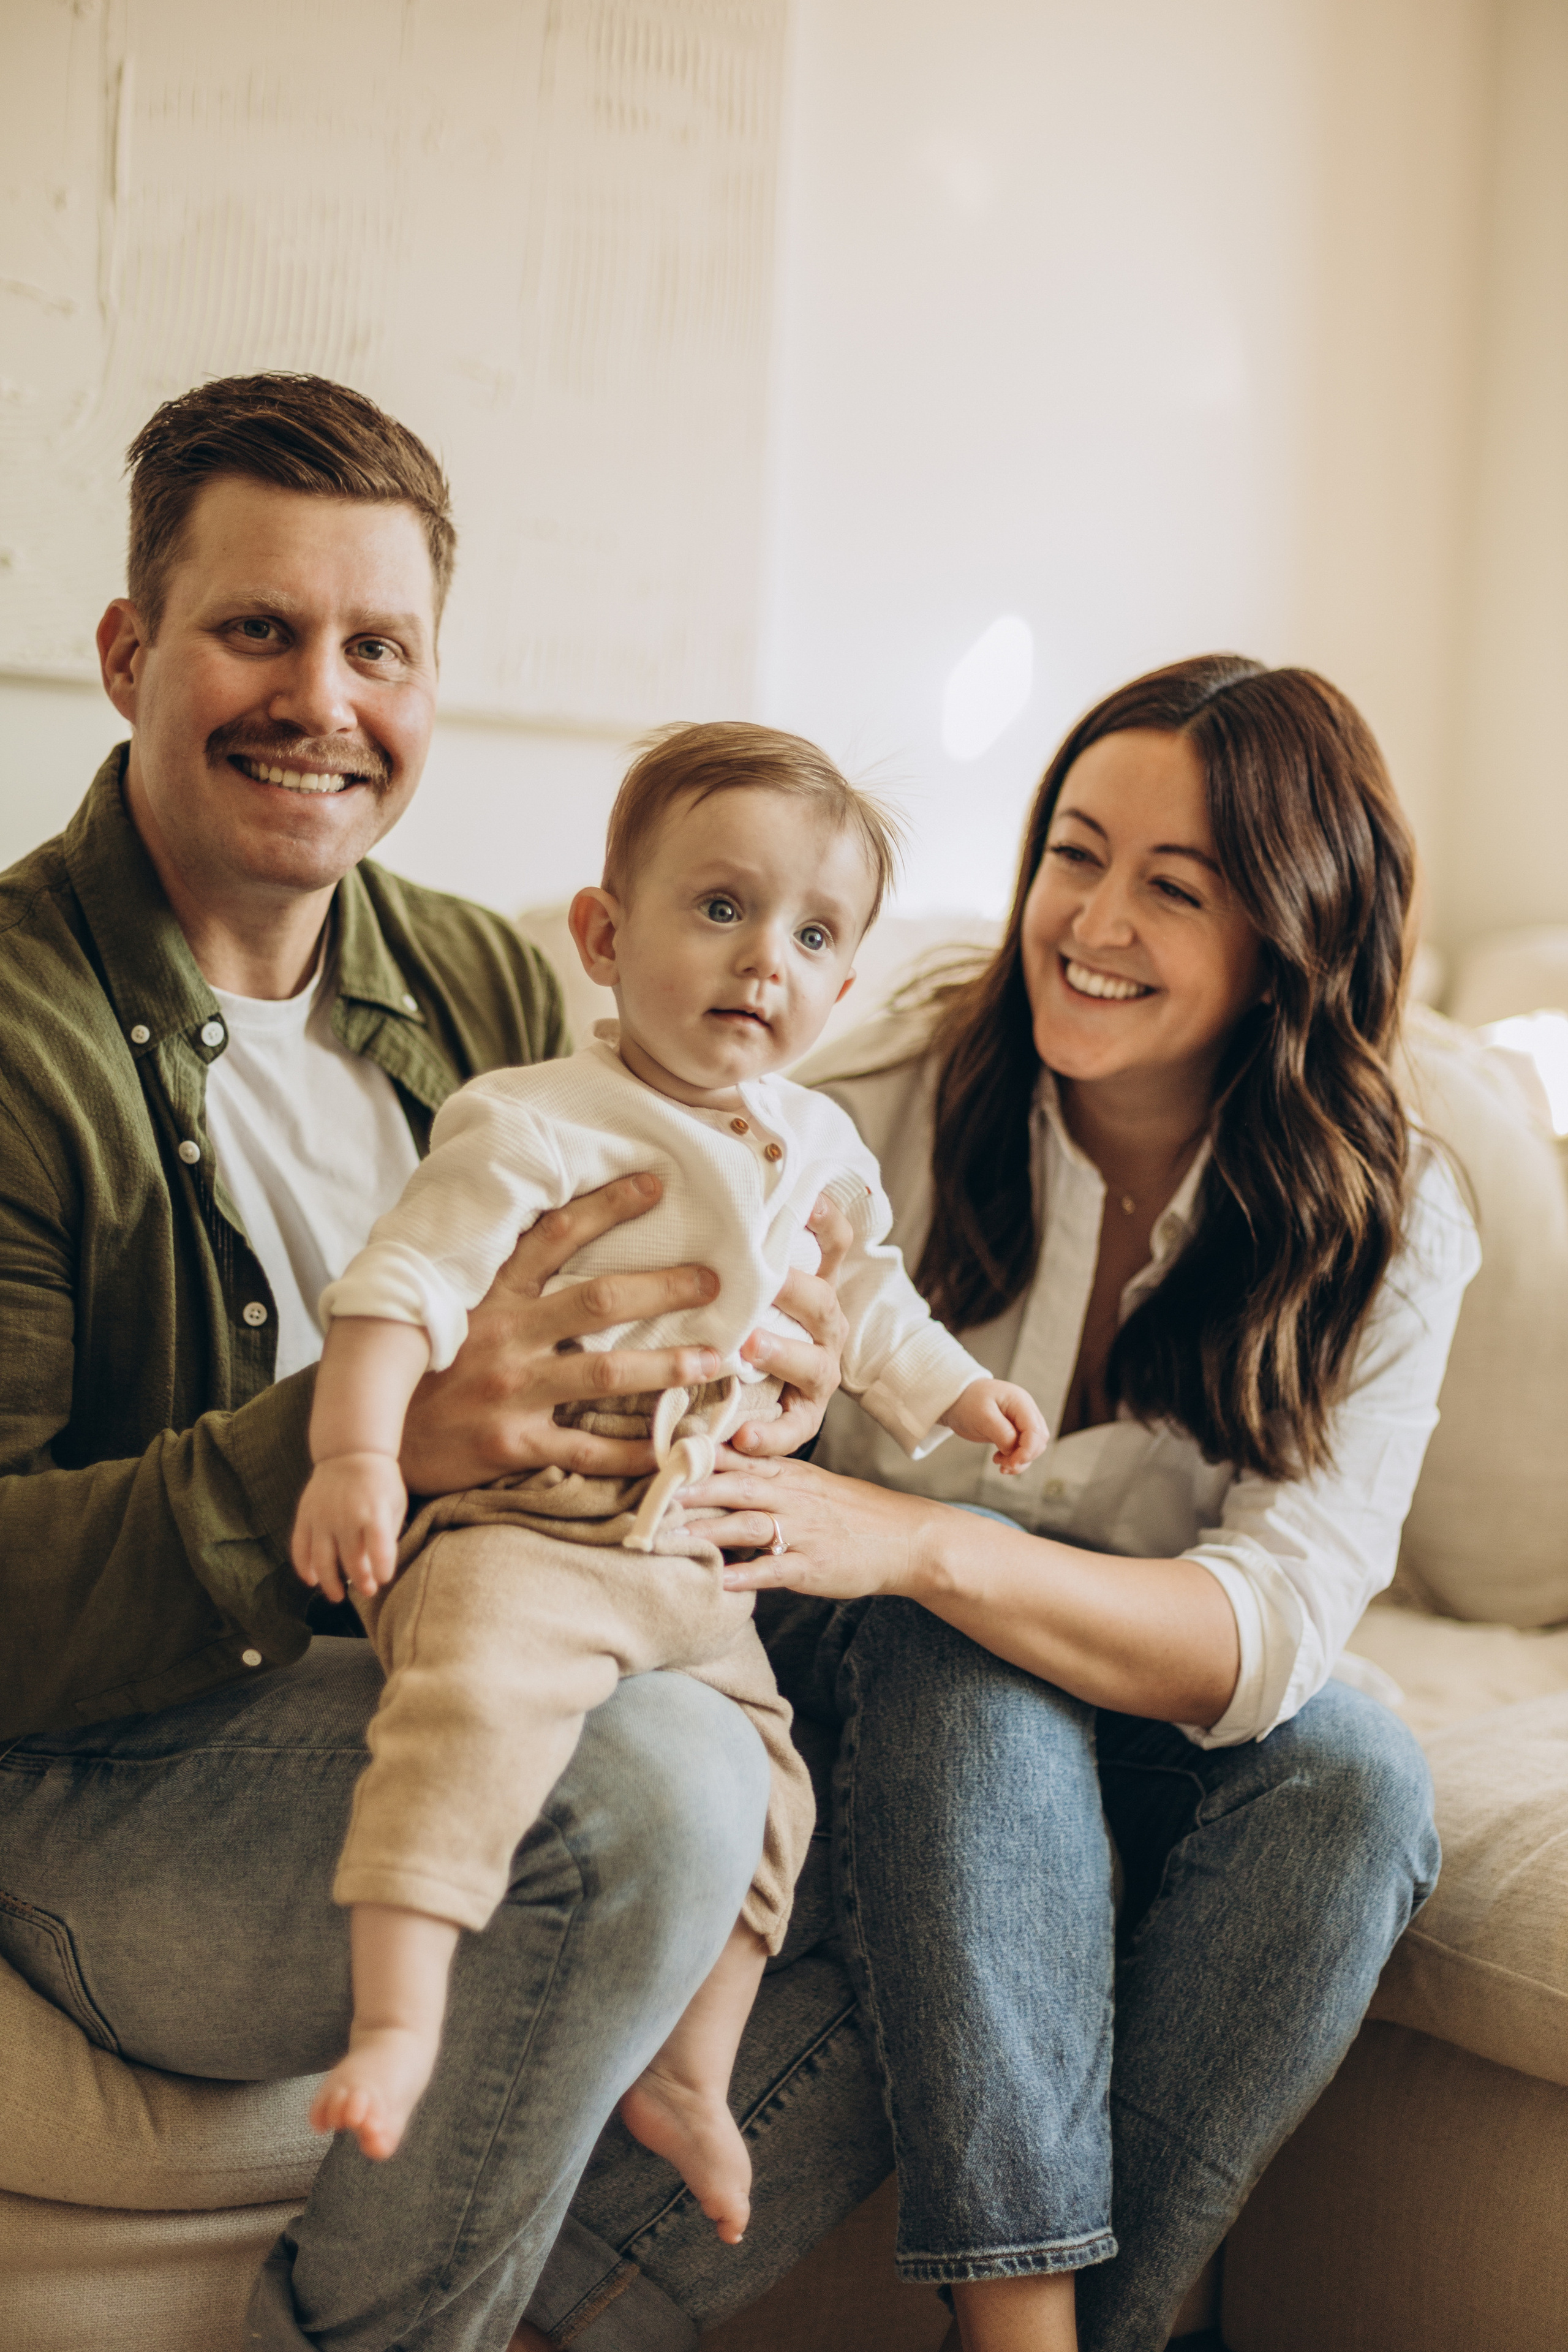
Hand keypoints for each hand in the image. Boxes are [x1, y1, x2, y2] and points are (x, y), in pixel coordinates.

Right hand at [292, 1452, 406, 1602]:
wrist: (350, 1452)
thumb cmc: (379, 1482)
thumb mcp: (394, 1503)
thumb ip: (387, 1534)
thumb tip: (378, 1567)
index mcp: (374, 1512)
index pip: (379, 1547)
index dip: (381, 1568)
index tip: (383, 1580)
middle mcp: (346, 1516)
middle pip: (351, 1559)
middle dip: (361, 1581)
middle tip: (367, 1591)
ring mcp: (322, 1517)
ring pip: (322, 1560)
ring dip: (330, 1583)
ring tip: (338, 1597)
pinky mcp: (306, 1516)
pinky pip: (300, 1547)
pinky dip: (303, 1566)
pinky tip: (311, 1580)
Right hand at [398, 1174, 725, 1495]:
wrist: (373, 1444)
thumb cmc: (418, 1371)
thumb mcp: (443, 1309)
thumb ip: (489, 1276)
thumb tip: (541, 1229)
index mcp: (488, 1296)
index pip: (553, 1236)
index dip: (606, 1207)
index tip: (654, 1185)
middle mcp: (504, 1337)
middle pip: (598, 1300)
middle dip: (663, 1287)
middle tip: (713, 1280)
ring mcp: (510, 1392)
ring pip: (606, 1372)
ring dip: (667, 1365)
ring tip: (715, 1358)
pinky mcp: (512, 1445)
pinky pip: (587, 1448)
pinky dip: (633, 1449)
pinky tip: (672, 1446)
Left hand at [677, 1453, 946, 1602]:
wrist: (906, 1537)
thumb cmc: (850, 1512)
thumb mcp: (807, 1482)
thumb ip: (762, 1476)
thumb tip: (710, 1471)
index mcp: (787, 1473)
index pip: (736, 1458)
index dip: (697, 1457)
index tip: (658, 1455)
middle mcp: (792, 1496)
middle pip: (735, 1486)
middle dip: (692, 1489)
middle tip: (651, 1493)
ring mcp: (804, 1531)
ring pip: (750, 1524)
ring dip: (710, 1530)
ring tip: (672, 1537)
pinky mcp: (815, 1565)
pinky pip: (778, 1568)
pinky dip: (749, 1574)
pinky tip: (723, 1581)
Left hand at [730, 1194, 851, 1457]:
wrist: (771, 1395)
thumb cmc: (749, 1323)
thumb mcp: (748, 1286)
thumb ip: (740, 1252)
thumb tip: (705, 1185)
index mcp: (817, 1289)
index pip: (835, 1245)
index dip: (827, 1220)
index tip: (808, 1198)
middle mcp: (826, 1328)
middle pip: (822, 1302)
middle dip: (794, 1289)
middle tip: (765, 1279)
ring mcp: (820, 1373)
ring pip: (813, 1363)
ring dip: (782, 1353)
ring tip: (751, 1347)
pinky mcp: (804, 1418)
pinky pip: (793, 1429)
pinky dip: (770, 1435)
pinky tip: (742, 1437)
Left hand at [942, 1378, 1048, 1474]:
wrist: (955, 1399)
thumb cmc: (967, 1403)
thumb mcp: (982, 1416)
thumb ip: (1001, 1432)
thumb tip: (1013, 1449)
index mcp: (1020, 1402)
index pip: (1035, 1431)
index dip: (1027, 1451)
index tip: (1011, 1463)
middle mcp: (1025, 1411)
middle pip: (1038, 1440)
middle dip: (1024, 1457)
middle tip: (1003, 1465)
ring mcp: (1020, 1421)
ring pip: (1033, 1447)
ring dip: (1019, 1460)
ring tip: (999, 1463)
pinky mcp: (1013, 1431)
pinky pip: (1022, 1448)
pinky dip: (1014, 1458)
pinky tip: (999, 1460)